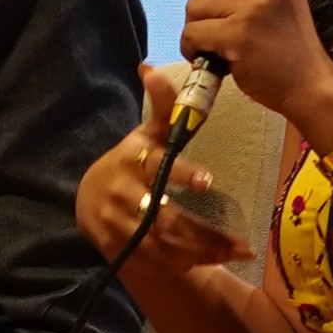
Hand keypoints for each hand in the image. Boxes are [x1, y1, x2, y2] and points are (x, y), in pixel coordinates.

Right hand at [73, 66, 256, 272]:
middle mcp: (122, 195)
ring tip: (237, 254)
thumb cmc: (131, 162)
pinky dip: (185, 264)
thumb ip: (161, 108)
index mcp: (132, 161)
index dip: (181, 173)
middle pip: (165, 219)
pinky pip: (155, 262)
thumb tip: (150, 68)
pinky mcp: (118, 248)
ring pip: (163, 246)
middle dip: (205, 234)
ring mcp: (118, 225)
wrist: (90, 198)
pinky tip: (213, 261)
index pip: (157, 166)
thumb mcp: (145, 134)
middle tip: (242, 243)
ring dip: (202, 253)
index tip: (208, 180)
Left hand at [181, 0, 332, 134]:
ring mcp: (254, 5)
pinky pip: (192, 33)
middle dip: (206, 8)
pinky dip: (193, 49)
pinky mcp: (239, 33)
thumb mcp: (271, 0)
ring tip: (222, 44)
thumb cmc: (288, 46)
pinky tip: (213, 57)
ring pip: (193, 6)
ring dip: (198, 29)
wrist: (308, 84)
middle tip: (228, 29)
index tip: (228, 2)